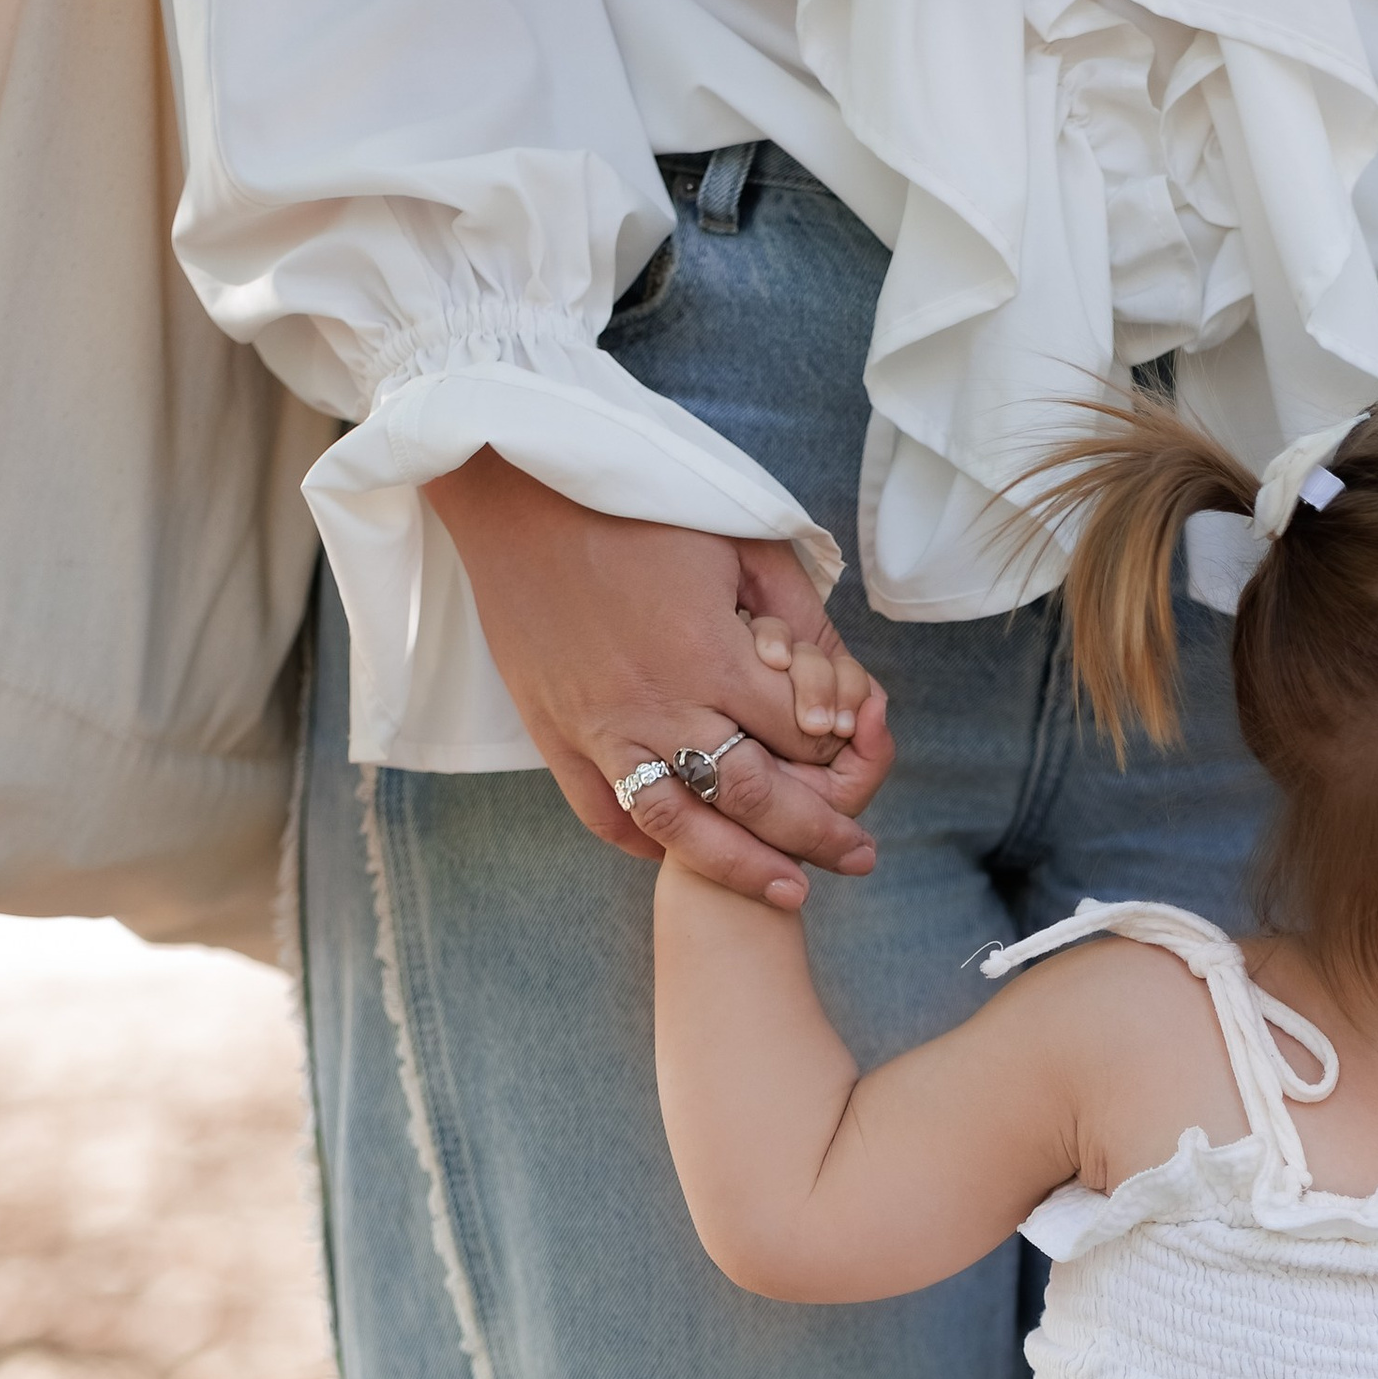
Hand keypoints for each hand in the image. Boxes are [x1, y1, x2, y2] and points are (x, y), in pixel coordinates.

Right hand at [422, 451, 891, 908]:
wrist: (515, 488)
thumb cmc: (638, 503)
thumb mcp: (741, 538)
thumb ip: (800, 616)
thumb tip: (846, 689)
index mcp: (710, 651)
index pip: (801, 735)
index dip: (844, 754)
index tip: (861, 763)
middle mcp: (657, 703)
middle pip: (755, 796)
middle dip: (820, 833)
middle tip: (862, 857)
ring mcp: (600, 728)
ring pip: (681, 827)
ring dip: (742, 867)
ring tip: (790, 890)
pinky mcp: (554, 735)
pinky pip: (604, 814)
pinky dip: (648, 842)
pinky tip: (687, 851)